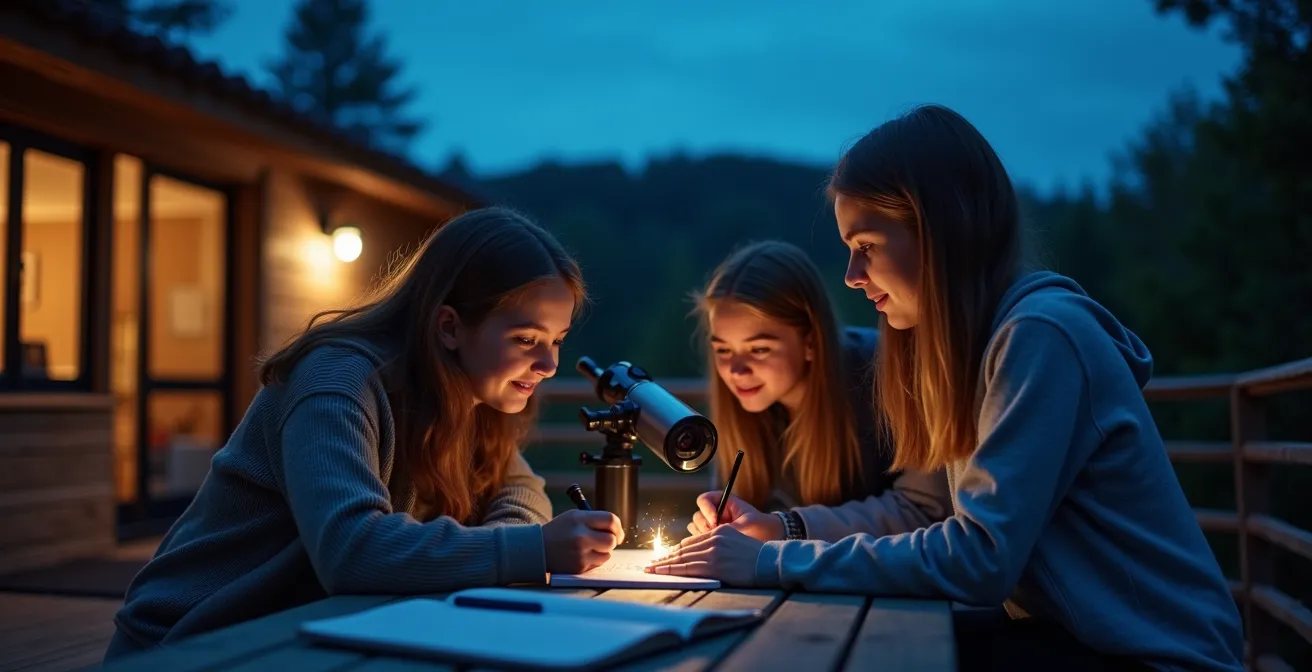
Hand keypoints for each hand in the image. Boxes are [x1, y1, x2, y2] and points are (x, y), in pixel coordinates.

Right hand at [542, 510, 623, 573]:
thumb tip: (617, 530)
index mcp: (579, 519)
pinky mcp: (579, 567)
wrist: (538, 549)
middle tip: (607, 540)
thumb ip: (594, 520)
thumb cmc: (559, 531)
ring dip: (603, 551)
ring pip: (607, 553)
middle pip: (611, 539)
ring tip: (590, 547)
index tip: (617, 531)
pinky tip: (583, 555)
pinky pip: (598, 563)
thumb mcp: (573, 517)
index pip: (610, 520)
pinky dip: (595, 559)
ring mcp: (580, 553)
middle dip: (613, 540)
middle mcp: (580, 536)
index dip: (618, 526)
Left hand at [645, 525, 763, 585]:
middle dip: (666, 557)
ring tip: (653, 569)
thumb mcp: (736, 542)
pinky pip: (688, 568)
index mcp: (719, 532)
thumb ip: (718, 545)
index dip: (676, 550)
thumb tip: (701, 555)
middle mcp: (714, 539)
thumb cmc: (756, 556)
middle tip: (652, 563)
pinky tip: (663, 572)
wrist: (769, 561)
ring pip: (683, 558)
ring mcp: (713, 552)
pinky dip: (673, 570)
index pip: (691, 542)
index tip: (665, 555)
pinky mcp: (714, 565)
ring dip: (665, 564)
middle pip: (684, 549)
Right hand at [688, 491, 784, 541]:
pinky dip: (704, 544)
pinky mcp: (712, 540)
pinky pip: (700, 541)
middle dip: (704, 525)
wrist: (768, 539)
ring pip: (696, 529)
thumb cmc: (761, 525)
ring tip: (718, 542)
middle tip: (716, 534)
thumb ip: (731, 525)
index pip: (703, 500)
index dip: (706, 509)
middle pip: (697, 516)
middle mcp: (714, 513)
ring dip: (703, 536)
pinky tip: (716, 549)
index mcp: (722, 501)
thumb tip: (714, 532)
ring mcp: (712, 527)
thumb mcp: (748, 522)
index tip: (716, 520)